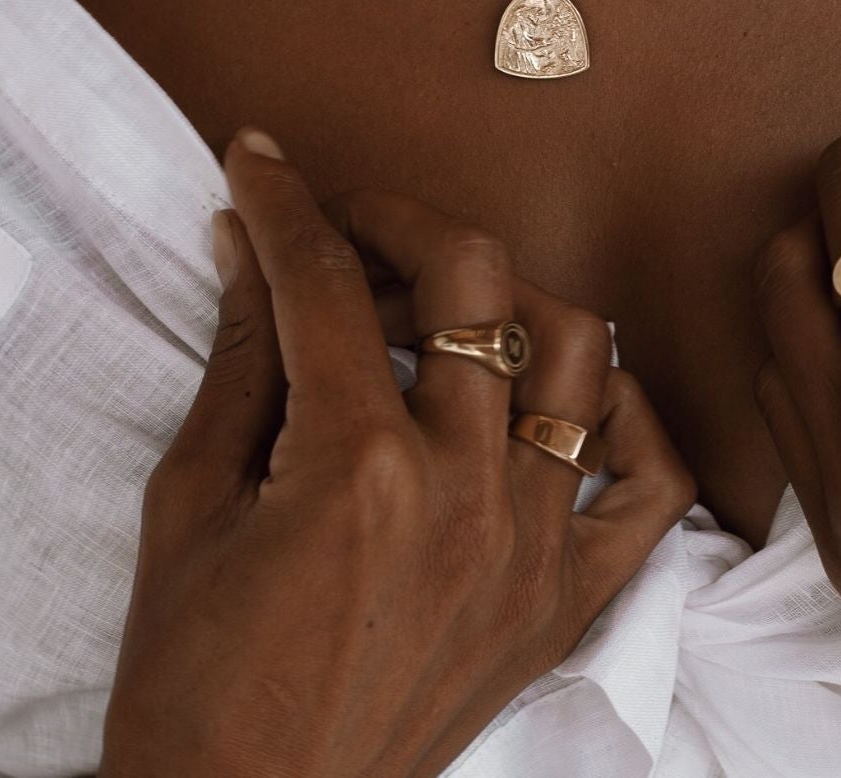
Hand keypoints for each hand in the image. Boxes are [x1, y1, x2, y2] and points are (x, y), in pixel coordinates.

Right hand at [99, 128, 693, 777]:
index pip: (329, 284)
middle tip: (352, 227)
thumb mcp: (189, 503)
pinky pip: (651, 484)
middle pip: (476, 284)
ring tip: (452, 313)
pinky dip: (624, 422)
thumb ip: (238, 358)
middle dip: (404, 222)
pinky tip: (564, 401)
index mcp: (356, 468)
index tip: (261, 163)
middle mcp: (465, 492)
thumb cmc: (194, 677)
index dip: (287, 204)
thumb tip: (248, 245)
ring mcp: (532, 545)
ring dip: (516, 303)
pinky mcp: (567, 601)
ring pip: (581, 356)